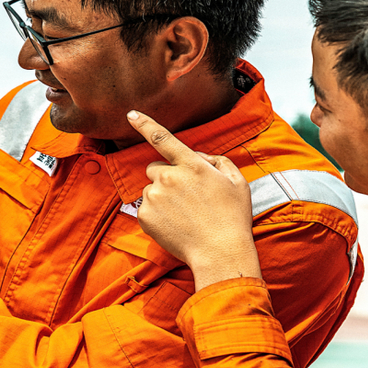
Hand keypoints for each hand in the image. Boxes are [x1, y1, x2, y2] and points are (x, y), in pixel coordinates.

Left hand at [127, 110, 262, 289]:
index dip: (145, 124)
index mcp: (191, 165)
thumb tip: (198, 158)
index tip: (131, 113)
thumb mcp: (236, 182)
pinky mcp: (144, 215)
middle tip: (185, 197)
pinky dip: (156, 215)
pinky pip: (145, 208)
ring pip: (151, 190)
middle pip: (155, 168)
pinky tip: (175, 225)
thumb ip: (217, 162)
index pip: (162, 138)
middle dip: (166, 177)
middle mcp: (169, 176)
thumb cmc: (232, 218)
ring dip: (162, 197)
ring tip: (184, 215)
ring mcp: (154, 196)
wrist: (220, 254)